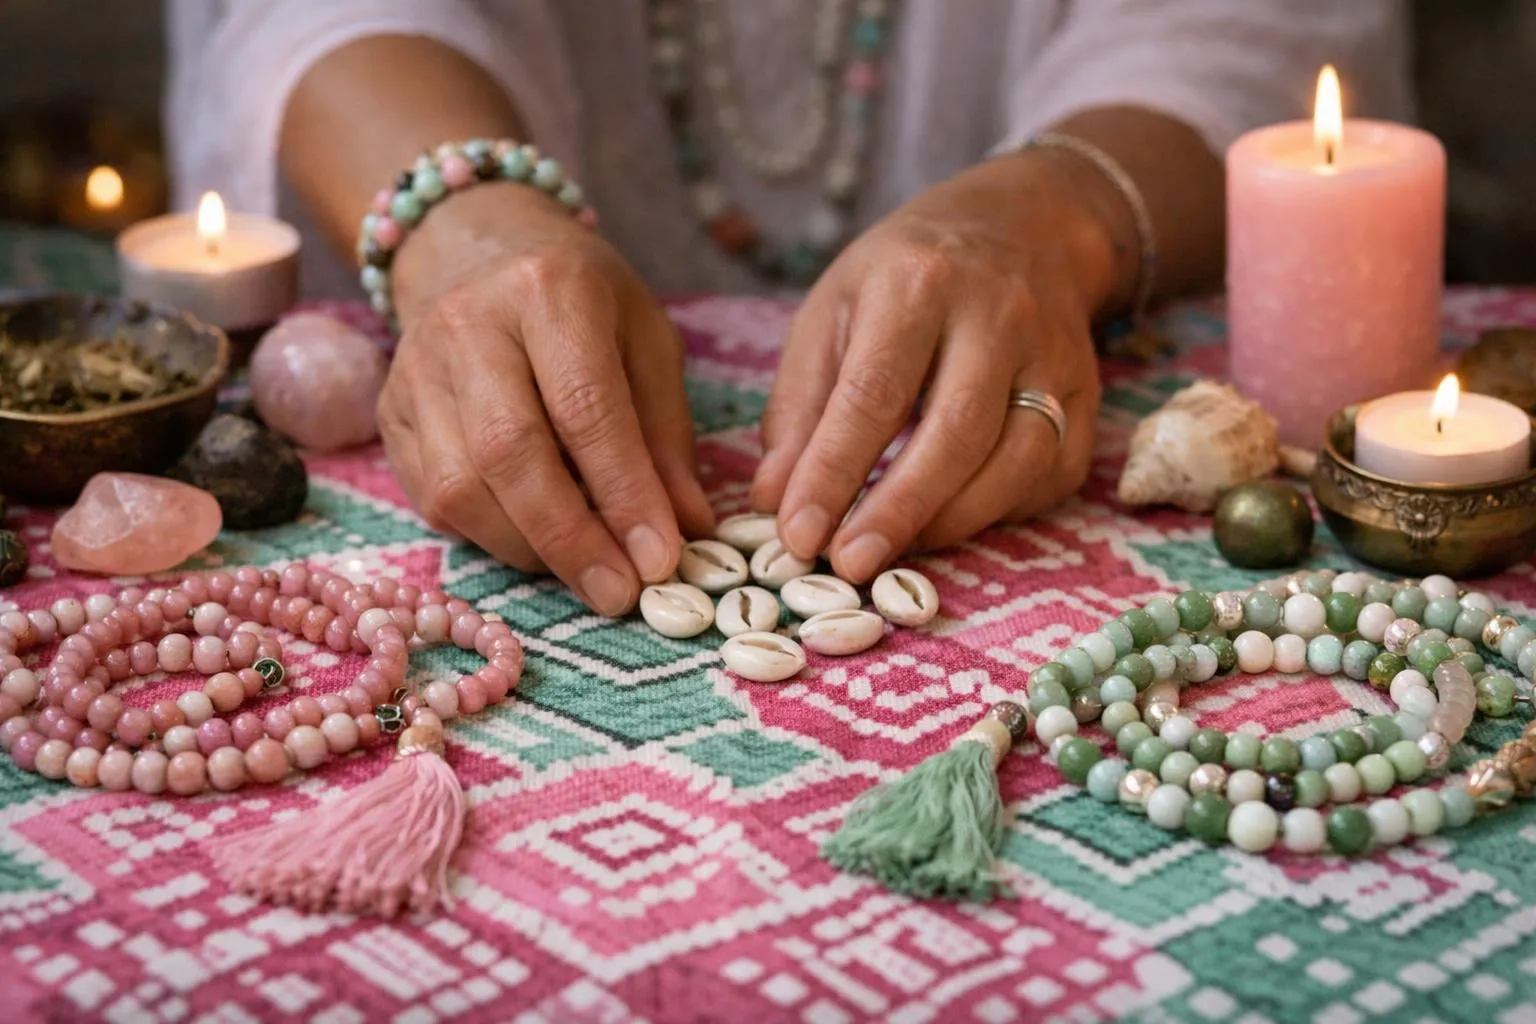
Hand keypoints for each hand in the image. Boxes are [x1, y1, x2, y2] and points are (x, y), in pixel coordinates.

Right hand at [378, 183, 713, 614]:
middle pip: (510, 453)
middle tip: (620, 593)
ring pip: (461, 487)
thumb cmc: (582, 303)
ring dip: (531, 549)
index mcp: (548, 290)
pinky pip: (434, 500)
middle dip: (571, 538)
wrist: (476, 250)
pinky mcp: (389, 414)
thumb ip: (666, 435)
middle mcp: (468, 325)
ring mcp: (415, 371)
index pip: (585, 407)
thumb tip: (687, 529)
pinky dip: (492, 538)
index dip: (624, 492)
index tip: (661, 560)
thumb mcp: (647, 342)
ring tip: (587, 574)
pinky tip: (538, 544)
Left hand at [751, 152, 1118, 581]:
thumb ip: (801, 406)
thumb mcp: (833, 311)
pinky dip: (996, 513)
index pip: (873, 393)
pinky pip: (1047, 476)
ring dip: (948, 522)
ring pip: (1014, 461)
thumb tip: (775, 499)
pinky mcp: (1087, 399)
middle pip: (954, 431)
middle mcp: (998, 316)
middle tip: (848, 565)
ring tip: (890, 555)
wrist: (1025, 227)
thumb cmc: (905, 278)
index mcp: (918, 283)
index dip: (834, 472)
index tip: (798, 534)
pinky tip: (948, 522)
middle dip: (898, 510)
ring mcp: (1055, 358)